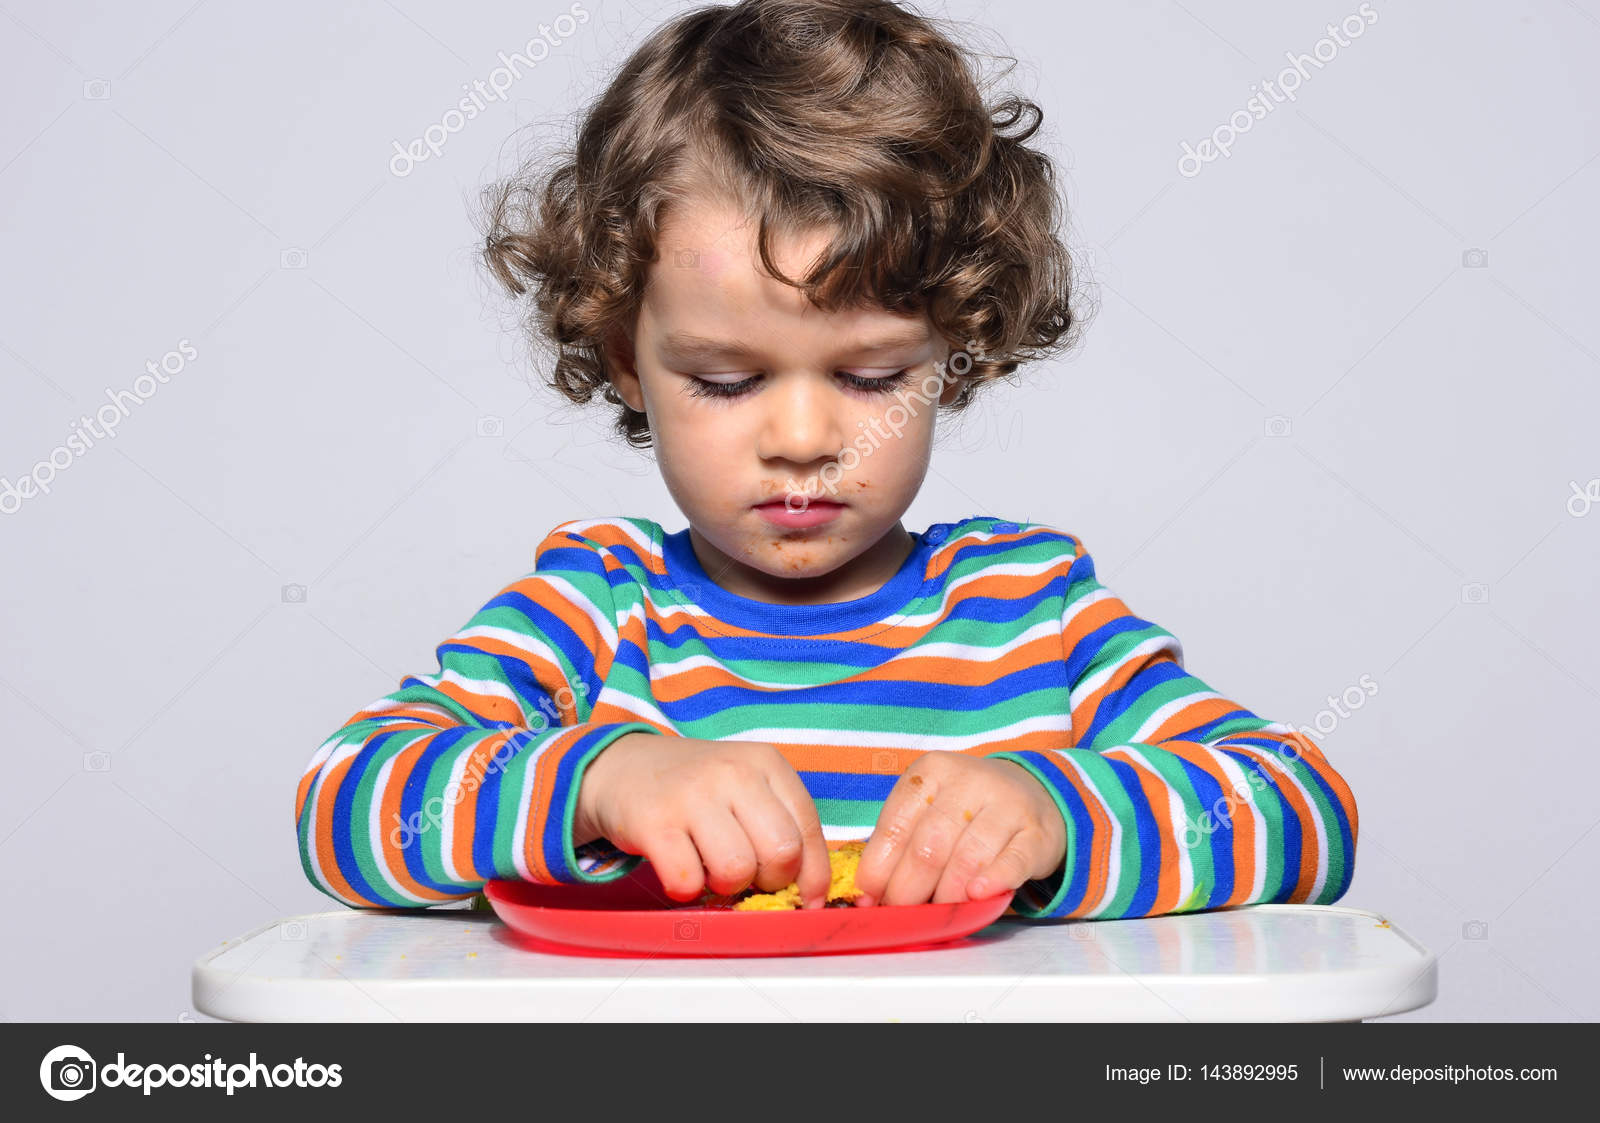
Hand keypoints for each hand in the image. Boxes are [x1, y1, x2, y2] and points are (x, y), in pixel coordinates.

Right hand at [574, 733, 831, 908]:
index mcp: (766, 763)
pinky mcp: (654, 822)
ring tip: (709, 866)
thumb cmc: (698, 790)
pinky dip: (686, 888)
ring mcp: (692, 794)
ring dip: (725, 885)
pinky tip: (680, 868)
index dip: (811, 874)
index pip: (807, 828)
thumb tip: (811, 896)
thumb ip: (782, 829)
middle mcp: (733, 772)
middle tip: (746, 873)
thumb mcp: (747, 791)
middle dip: (769, 880)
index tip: (805, 898)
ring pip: (737, 870)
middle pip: (781, 853)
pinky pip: (688, 881)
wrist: (623, 768)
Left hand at [853, 752, 1066, 906]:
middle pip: (929, 846)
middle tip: (902, 916)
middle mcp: (970, 781)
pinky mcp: (1037, 832)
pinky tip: (977, 895)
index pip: (896, 825)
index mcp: (932, 772)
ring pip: (968, 858)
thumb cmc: (967, 811)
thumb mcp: (929, 810)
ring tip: (936, 913)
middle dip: (908, 890)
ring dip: (947, 895)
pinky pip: (1013, 862)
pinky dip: (992, 881)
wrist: (1033, 793)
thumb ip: (900, 845)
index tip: (869, 900)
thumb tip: (868, 895)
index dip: (879, 869)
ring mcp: (1008, 804)